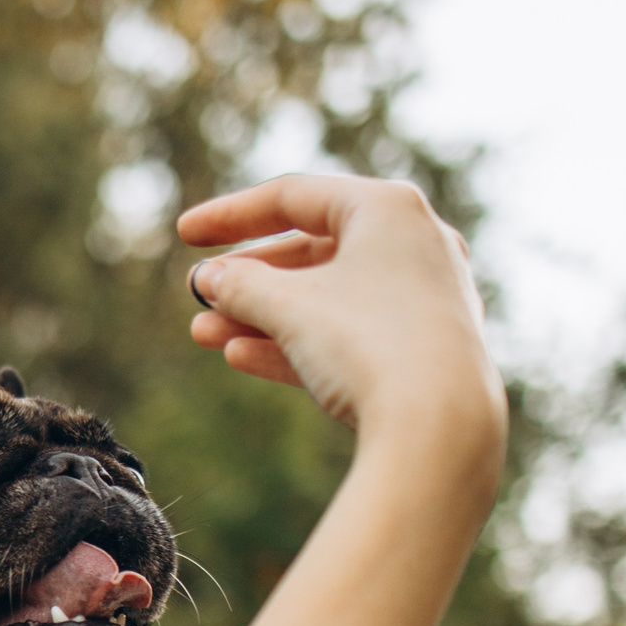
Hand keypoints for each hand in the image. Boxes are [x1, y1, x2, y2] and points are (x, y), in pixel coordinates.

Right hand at [181, 176, 504, 453]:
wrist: (440, 428)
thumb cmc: (368, 345)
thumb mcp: (288, 307)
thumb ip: (240, 284)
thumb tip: (210, 279)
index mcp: (387, 207)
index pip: (295, 196)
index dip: (231, 215)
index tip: (185, 235)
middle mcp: (415, 243)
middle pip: (313, 250)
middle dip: (248, 276)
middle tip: (198, 293)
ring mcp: (424, 298)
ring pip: (328, 297)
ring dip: (262, 314)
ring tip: (204, 334)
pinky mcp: (424, 350)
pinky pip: (350, 333)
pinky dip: (298, 341)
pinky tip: (241, 357)